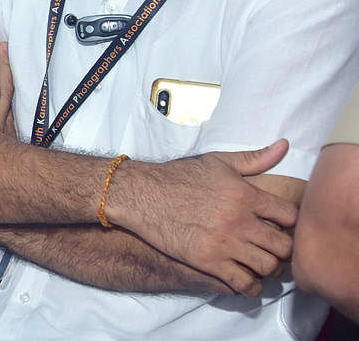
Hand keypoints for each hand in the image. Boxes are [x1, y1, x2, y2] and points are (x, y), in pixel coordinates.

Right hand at [110, 140, 297, 296]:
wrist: (142, 194)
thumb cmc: (179, 177)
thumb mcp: (217, 161)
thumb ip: (254, 158)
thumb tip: (284, 146)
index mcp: (245, 194)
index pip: (290, 216)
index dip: (291, 223)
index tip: (282, 226)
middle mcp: (239, 220)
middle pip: (284, 247)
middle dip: (283, 250)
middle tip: (274, 249)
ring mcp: (224, 243)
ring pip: (268, 268)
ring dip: (268, 269)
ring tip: (261, 264)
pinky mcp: (208, 262)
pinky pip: (243, 284)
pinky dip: (250, 286)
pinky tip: (245, 278)